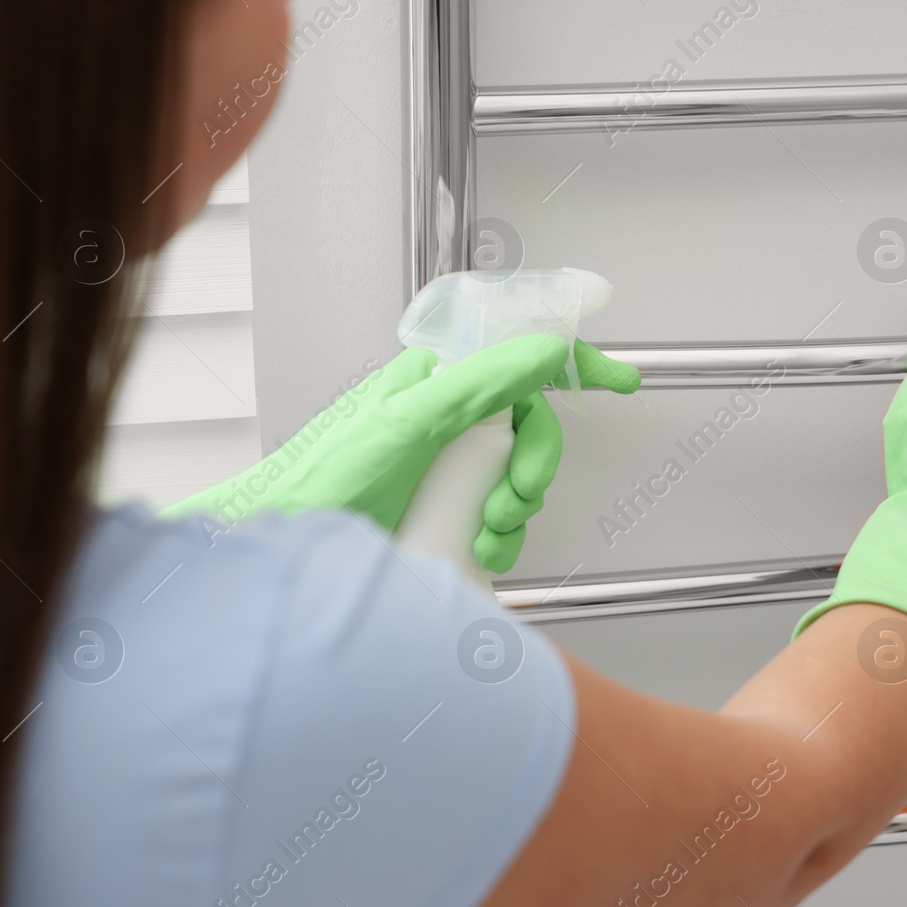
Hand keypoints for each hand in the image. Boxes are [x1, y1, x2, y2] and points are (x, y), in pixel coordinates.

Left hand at [160, 336, 639, 572]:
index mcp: (436, 381)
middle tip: (517, 495)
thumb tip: (543, 349)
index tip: (619, 380)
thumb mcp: (407, 421)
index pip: (518, 358)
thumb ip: (478, 382)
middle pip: (529, 429)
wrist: (287, 556)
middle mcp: (445, 420)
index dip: (572, 365)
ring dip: (517, 509)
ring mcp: (446, 469)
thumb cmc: (322, 481)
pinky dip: (504, 537)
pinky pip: (500, 518)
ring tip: (488, 530)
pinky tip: (481, 550)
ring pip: (517, 477)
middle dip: (535, 465)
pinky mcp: (444, 511)